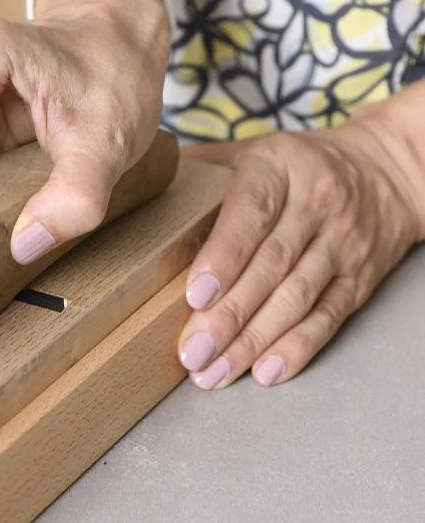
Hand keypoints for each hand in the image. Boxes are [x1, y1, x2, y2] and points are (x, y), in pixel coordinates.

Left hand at [177, 115, 423, 388]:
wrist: (383, 170)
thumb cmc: (295, 163)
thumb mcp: (250, 150)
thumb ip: (200, 168)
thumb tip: (139, 186)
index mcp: (279, 167)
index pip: (251, 214)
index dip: (223, 257)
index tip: (194, 296)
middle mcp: (315, 204)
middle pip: (271, 266)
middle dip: (229, 315)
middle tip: (193, 351)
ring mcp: (341, 242)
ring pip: (297, 298)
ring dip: (255, 340)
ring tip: (216, 371)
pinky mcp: (359, 276)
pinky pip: (329, 316)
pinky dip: (298, 347)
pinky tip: (266, 372)